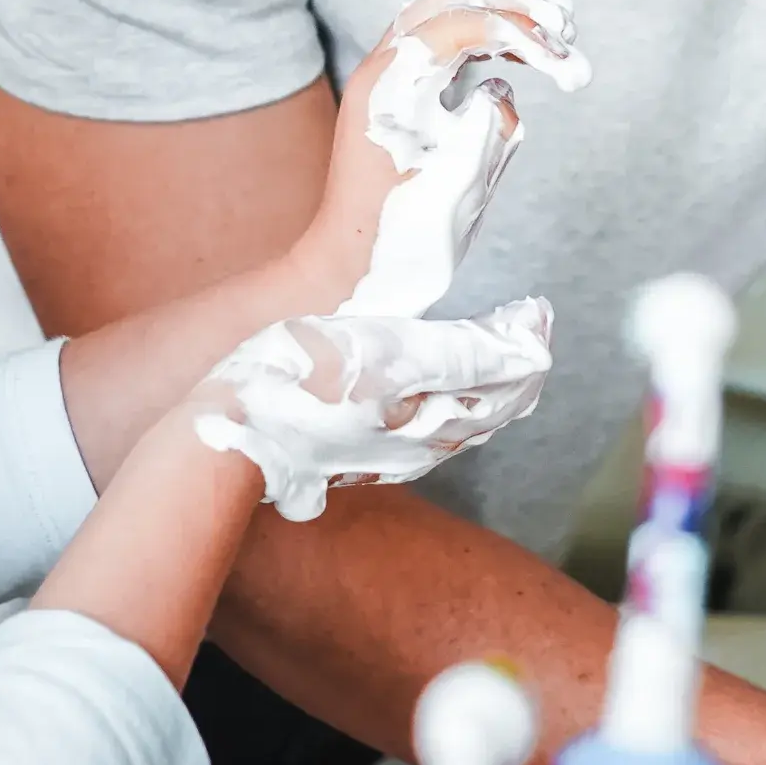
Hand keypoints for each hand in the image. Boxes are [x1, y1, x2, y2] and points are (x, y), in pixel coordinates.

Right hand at [190, 300, 553, 521]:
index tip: (537, 308)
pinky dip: (434, 405)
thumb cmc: (306, 383)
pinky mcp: (345, 454)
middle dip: (509, 369)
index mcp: (436, 422)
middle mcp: (417, 448)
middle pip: (484, 409)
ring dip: (475, 388)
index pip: (507, 387)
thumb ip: (467, 353)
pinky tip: (415, 401)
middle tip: (524, 329)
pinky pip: (410, 433)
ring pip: (448, 424)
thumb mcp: (393, 353)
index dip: (526, 345)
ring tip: (486, 360)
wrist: (228, 437)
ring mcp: (380, 456)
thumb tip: (535, 350)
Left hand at [296, 0, 588, 316]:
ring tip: (559, 26)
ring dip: (504, 11)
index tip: (568, 66)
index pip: (462, 24)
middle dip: (515, 3)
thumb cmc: (401, 238)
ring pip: (448, 10)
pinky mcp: (404, 96)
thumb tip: (500, 88)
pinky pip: (446, 42)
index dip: (523, 34)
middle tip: (567, 26)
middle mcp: (383, 68)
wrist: (355, 271)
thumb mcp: (457, 185)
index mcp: (388, 83)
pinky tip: (524, 54)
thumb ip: (489, 126)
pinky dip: (488, 37)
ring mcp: (390, 78)